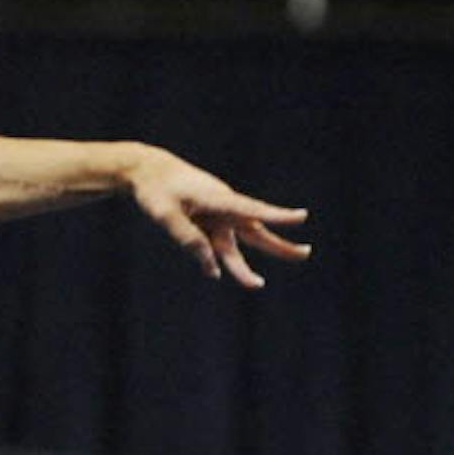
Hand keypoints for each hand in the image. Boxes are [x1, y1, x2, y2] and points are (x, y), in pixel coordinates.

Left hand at [125, 147, 310, 288]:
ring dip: (242, 266)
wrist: (147, 170)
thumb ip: (187, 237)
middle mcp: (222, 208)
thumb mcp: (165, 214)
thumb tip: (210, 265)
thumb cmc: (155, 189)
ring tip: (257, 284)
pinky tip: (213, 272)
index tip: (302, 216)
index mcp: (217, 199)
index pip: (253, 209)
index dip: (277, 215)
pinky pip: (214, 243)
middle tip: (306, 253)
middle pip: (255, 231)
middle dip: (279, 245)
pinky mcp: (205, 221)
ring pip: (234, 244)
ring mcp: (214, 215)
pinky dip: (214, 257)